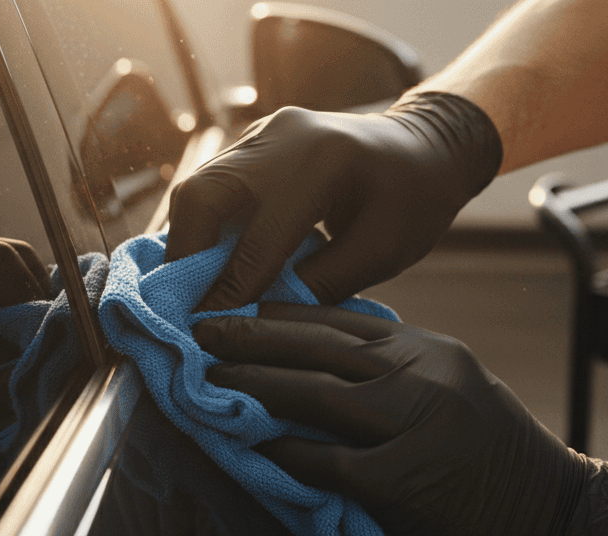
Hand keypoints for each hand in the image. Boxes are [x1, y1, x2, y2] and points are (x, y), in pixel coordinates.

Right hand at [164, 92, 501, 310]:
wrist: (422, 147)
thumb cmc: (413, 202)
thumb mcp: (379, 253)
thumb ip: (318, 285)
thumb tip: (254, 318)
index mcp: (323, 161)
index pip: (260, 235)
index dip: (231, 289)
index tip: (208, 329)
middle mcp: (281, 137)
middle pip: (203, 194)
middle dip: (186, 257)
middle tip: (184, 307)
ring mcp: (262, 133)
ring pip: (197, 187)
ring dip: (187, 242)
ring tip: (189, 290)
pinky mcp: (253, 142)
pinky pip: (212, 185)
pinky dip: (203, 228)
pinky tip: (206, 264)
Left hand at [194, 303, 607, 535]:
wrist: (557, 516)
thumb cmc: (502, 460)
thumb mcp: (456, 393)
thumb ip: (400, 376)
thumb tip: (328, 370)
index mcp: (429, 351)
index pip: (342, 321)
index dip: (283, 315)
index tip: (240, 310)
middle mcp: (419, 375)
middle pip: (318, 347)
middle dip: (252, 339)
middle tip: (201, 334)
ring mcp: (411, 424)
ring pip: (314, 393)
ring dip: (254, 386)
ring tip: (209, 381)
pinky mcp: (401, 478)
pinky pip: (327, 461)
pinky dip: (287, 452)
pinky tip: (254, 445)